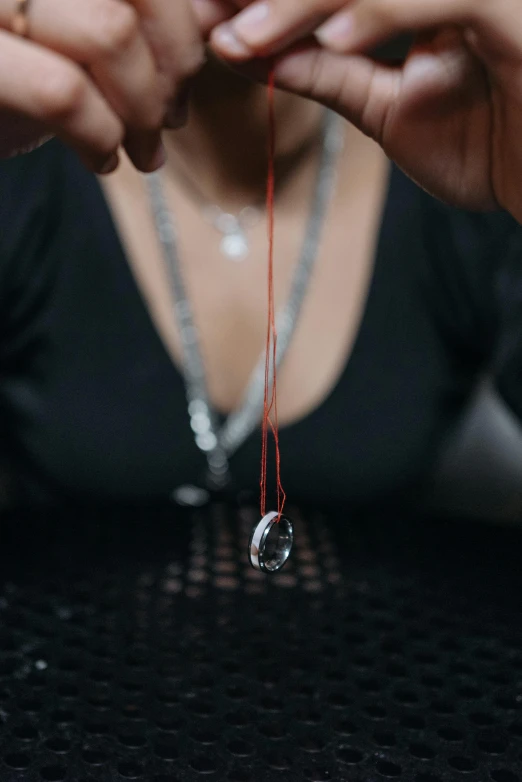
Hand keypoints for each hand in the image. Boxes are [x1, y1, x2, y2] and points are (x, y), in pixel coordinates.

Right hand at [0, 0, 204, 171]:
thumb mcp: (75, 34)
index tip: (186, 81)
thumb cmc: (12, 76)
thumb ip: (133, 20)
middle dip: (172, 70)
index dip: (182, 26)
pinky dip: (101, 138)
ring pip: (110, 34)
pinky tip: (103, 161)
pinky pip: (65, 93)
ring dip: (143, 112)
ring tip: (141, 151)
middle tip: (170, 122)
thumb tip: (216, 23)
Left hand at [210, 0, 521, 223]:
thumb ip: (330, 72)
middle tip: (206, 13)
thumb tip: (257, 53)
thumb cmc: (485, 144)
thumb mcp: (387, 109)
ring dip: (303, 1)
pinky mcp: (508, 8)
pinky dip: (381, 13)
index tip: (207, 15)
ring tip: (243, 37)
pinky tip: (332, 41)